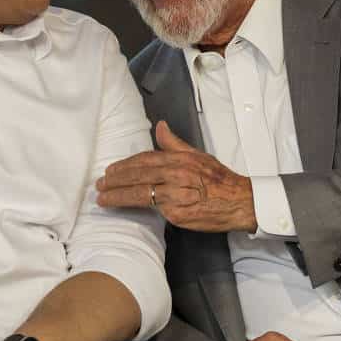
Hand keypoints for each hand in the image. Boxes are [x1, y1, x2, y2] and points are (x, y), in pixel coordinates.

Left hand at [96, 121, 257, 232]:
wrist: (240, 202)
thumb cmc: (219, 180)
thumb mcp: (197, 155)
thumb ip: (174, 144)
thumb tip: (160, 127)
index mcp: (179, 159)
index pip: (144, 160)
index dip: (125, 165)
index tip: (111, 170)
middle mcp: (175, 175)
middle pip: (137, 175)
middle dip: (115, 180)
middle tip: (100, 184)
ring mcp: (176, 195)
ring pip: (139, 193)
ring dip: (118, 196)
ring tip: (103, 198)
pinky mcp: (177, 214)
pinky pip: (153, 209)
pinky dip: (137, 208)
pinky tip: (124, 208)